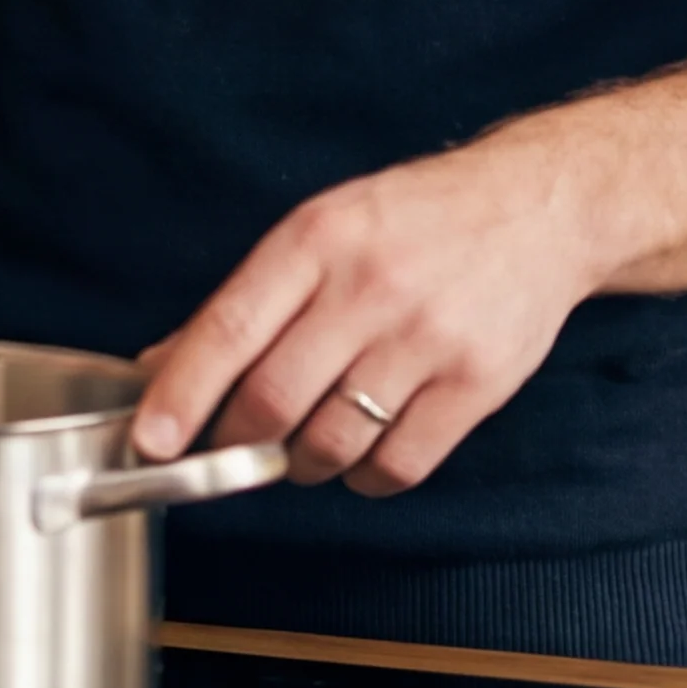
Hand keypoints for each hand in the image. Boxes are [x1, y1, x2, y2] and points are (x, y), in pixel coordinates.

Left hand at [128, 143, 596, 493]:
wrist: (537, 209)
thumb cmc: (414, 222)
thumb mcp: (321, 230)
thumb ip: (245, 302)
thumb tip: (160, 366)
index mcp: (316, 240)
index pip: (228, 328)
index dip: (180, 393)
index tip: (149, 440)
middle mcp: (369, 287)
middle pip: (273, 399)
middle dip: (236, 443)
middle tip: (231, 448)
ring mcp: (427, 338)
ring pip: (330, 442)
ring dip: (301, 464)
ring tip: (306, 443)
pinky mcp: (476, 384)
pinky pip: (397, 466)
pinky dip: (364, 477)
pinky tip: (363, 451)